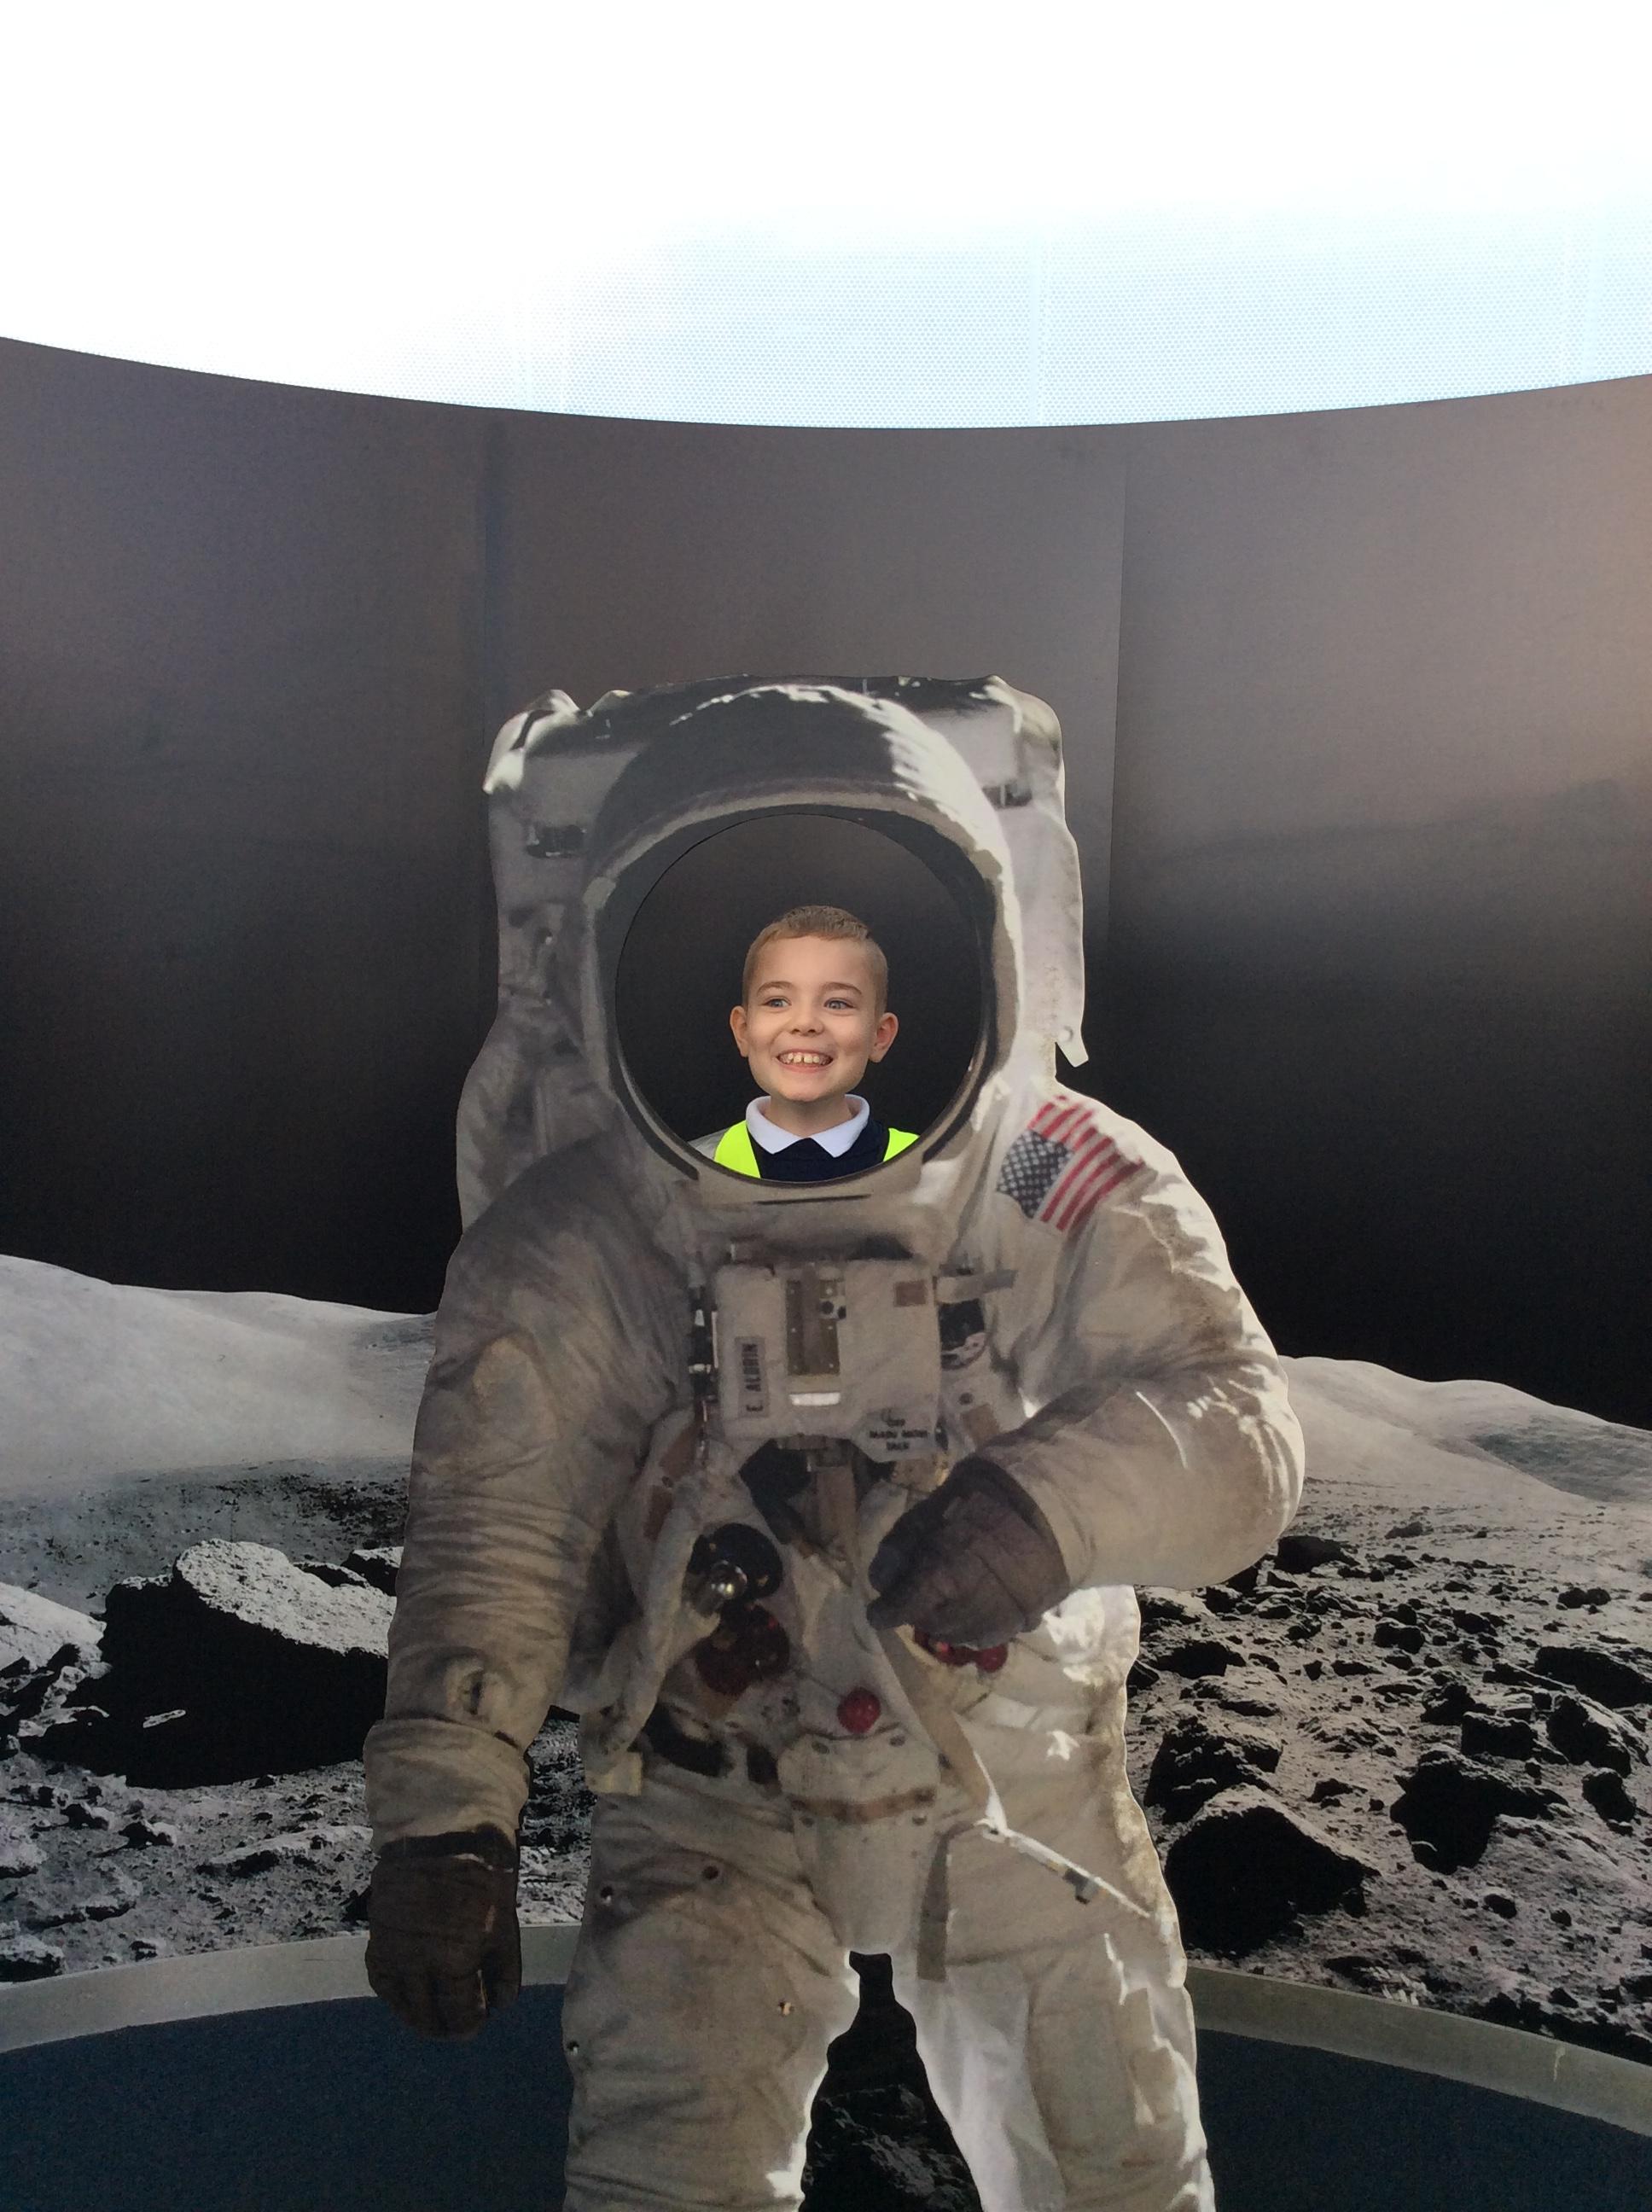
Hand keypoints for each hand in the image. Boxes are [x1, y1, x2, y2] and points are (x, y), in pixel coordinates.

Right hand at [365, 1827, 520, 2039]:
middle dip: (447, 2026)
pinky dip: (395, 1995)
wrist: (441, 1834)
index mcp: (456, 1963)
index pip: (462, 2016)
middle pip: (430, 2017)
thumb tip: (499, 2004)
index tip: (479, 2019)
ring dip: (419, 2016)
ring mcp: (395, 1954)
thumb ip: (502, 1969)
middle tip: (457, 2023)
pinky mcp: (378, 1940)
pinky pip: (382, 1982)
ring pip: (403, 2005)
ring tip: (433, 2017)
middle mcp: (419, 1967)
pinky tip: (408, 1995)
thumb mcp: (504, 1923)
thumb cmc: (483, 1875)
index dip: (472, 2023)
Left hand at [866, 1457, 1071, 1645]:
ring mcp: (993, 1620)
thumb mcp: (929, 1513)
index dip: (885, 1612)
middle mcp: (964, 1608)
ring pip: (954, 1633)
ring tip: (945, 1599)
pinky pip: (983, 1634)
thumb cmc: (981, 1502)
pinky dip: (970, 1624)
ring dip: (942, 1620)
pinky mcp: (1017, 1624)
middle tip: (916, 1595)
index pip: (899, 1610)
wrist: (1044, 1507)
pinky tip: (972, 1606)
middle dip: (916, 1612)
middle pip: (926, 1623)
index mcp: (938, 1578)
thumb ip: (900, 1547)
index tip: (877, 1613)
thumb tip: (880, 1580)